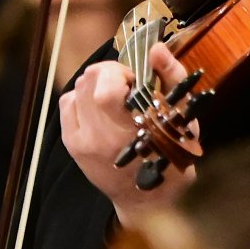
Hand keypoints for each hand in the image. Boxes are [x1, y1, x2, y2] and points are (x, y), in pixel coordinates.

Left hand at [60, 42, 197, 224]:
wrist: (147, 200)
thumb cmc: (171, 156)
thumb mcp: (183, 116)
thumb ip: (171, 76)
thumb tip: (155, 47)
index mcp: (132, 131)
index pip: (105, 90)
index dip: (117, 73)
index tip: (134, 79)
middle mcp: (101, 137)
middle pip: (88, 80)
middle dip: (108, 73)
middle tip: (126, 85)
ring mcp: (82, 141)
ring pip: (76, 87)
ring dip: (95, 83)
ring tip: (115, 99)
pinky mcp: (71, 144)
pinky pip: (66, 102)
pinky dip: (81, 98)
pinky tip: (100, 110)